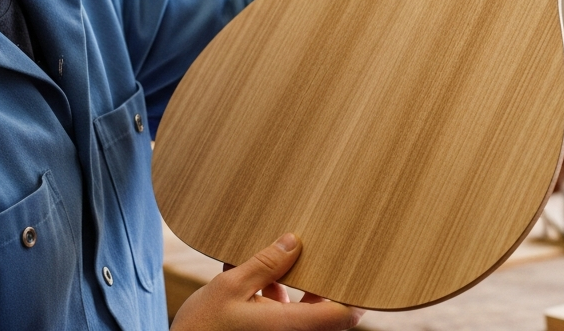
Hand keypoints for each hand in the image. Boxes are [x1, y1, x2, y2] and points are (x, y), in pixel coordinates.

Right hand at [169, 234, 362, 330]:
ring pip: (302, 312)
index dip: (358, 294)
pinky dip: (275, 299)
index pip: (343, 315)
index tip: (361, 269)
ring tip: (276, 260)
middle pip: (325, 310)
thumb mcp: (231, 286)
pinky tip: (255, 281)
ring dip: (292, 287)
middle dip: (318, 280)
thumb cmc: (202, 327)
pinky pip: (283, 317)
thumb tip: (294, 241)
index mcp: (290, 325)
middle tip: (317, 251)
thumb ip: (265, 264)